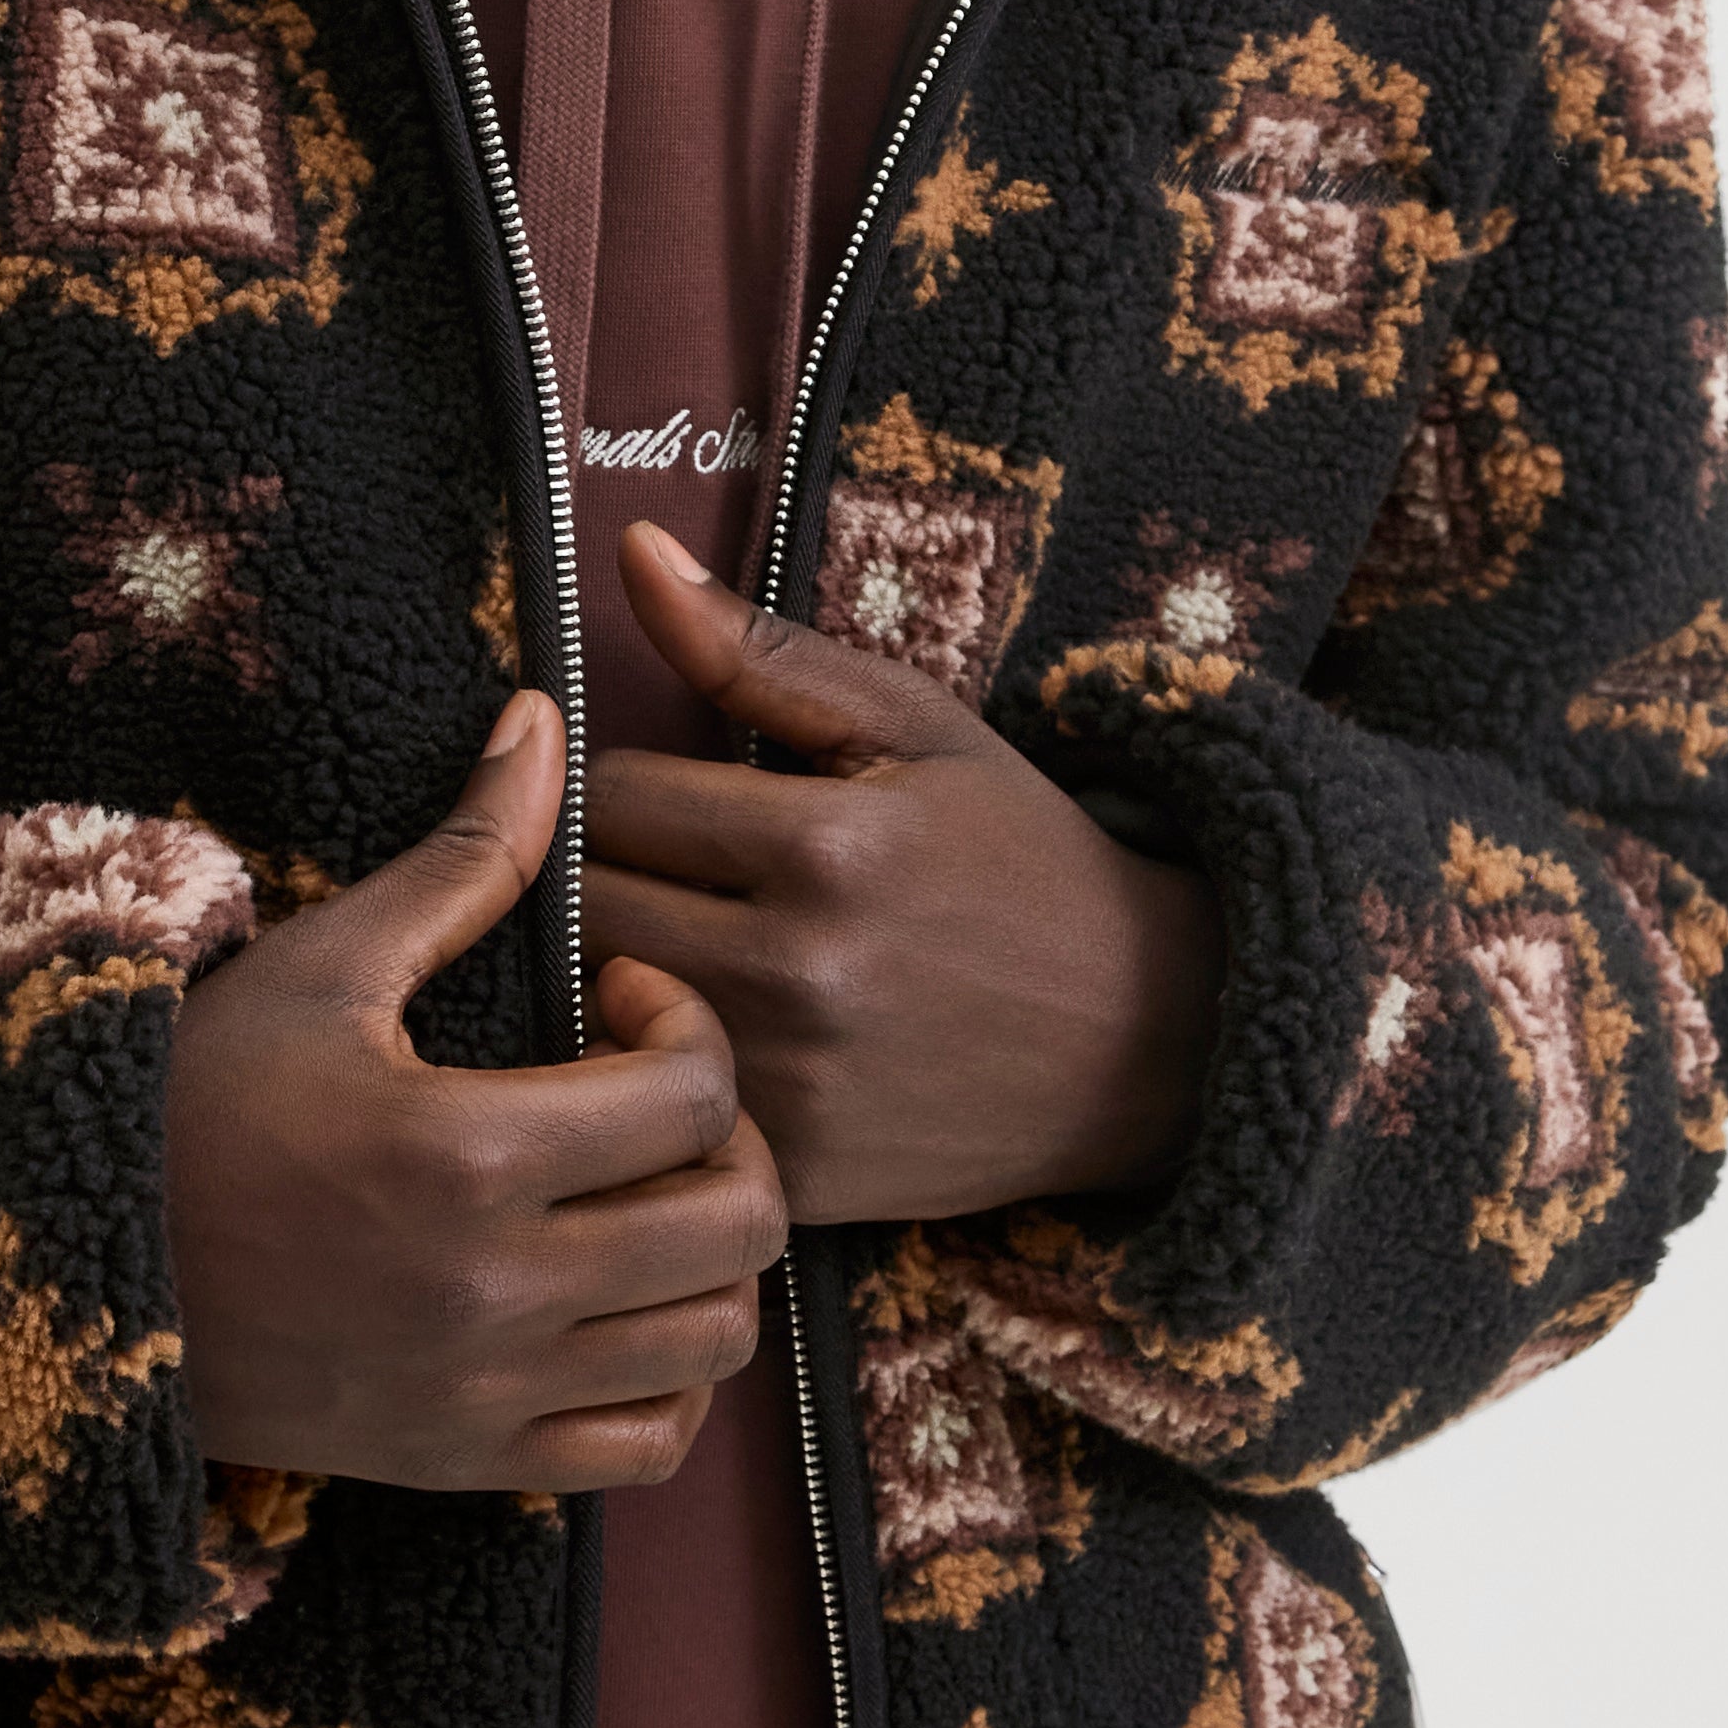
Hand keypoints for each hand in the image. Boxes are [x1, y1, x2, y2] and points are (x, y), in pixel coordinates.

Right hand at [164, 687, 786, 1490]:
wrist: (60, 1279)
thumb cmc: (187, 1105)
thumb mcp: (321, 965)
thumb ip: (462, 855)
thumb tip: (543, 718)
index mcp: (465, 1153)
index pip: (697, 1091)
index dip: (684, 1021)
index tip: (615, 999)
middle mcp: (496, 1292)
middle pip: (740, 1220)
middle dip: (730, 1134)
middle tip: (656, 1093)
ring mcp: (487, 1394)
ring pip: (718, 1341)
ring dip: (712, 1253)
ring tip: (642, 1191)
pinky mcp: (466, 1465)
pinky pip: (652, 1447)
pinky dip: (670, 1374)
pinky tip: (616, 1297)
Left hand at [580, 524, 1220, 1227]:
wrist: (1143, 1038)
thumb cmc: (1015, 858)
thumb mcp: (913, 727)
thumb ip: (756, 650)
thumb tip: (628, 551)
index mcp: (827, 845)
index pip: (610, 796)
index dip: (628, 786)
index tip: (676, 800)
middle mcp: (800, 972)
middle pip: (584, 906)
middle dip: (604, 878)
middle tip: (662, 874)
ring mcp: (794, 1086)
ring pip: (598, 1011)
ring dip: (613, 976)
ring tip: (674, 948)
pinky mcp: (793, 1175)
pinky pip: (652, 1111)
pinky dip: (658, 1072)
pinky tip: (701, 1042)